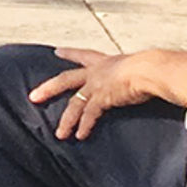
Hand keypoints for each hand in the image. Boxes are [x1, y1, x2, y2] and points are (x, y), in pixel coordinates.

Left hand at [29, 51, 154, 140]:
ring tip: (60, 134)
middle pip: (65, 79)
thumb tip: (146, 79)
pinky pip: (89, 114)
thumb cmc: (152, 67)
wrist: (151, 69)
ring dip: (66, 120)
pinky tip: (79, 135)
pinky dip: (84, 125)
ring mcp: (97, 84)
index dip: (70, 53)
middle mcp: (97, 71)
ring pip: (74, 104)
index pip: (83, 55)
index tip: (57, 51)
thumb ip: (134, 74)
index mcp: (106, 61)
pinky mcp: (102, 97)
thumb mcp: (138, 66)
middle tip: (33, 96)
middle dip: (48, 89)